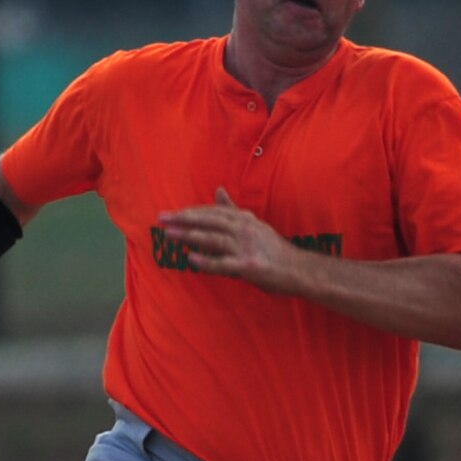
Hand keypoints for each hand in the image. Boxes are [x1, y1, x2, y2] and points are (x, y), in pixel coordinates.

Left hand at [156, 188, 300, 292]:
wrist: (298, 269)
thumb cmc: (272, 249)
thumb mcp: (253, 224)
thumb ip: (233, 210)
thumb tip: (219, 191)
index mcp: (244, 219)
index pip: (212, 212)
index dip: (191, 212)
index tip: (172, 213)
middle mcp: (244, 230)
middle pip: (209, 222)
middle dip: (184, 220)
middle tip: (162, 219)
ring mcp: (246, 247)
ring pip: (213, 239)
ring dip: (189, 236)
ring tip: (169, 234)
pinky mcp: (249, 266)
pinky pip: (223, 263)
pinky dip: (207, 261)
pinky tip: (191, 259)